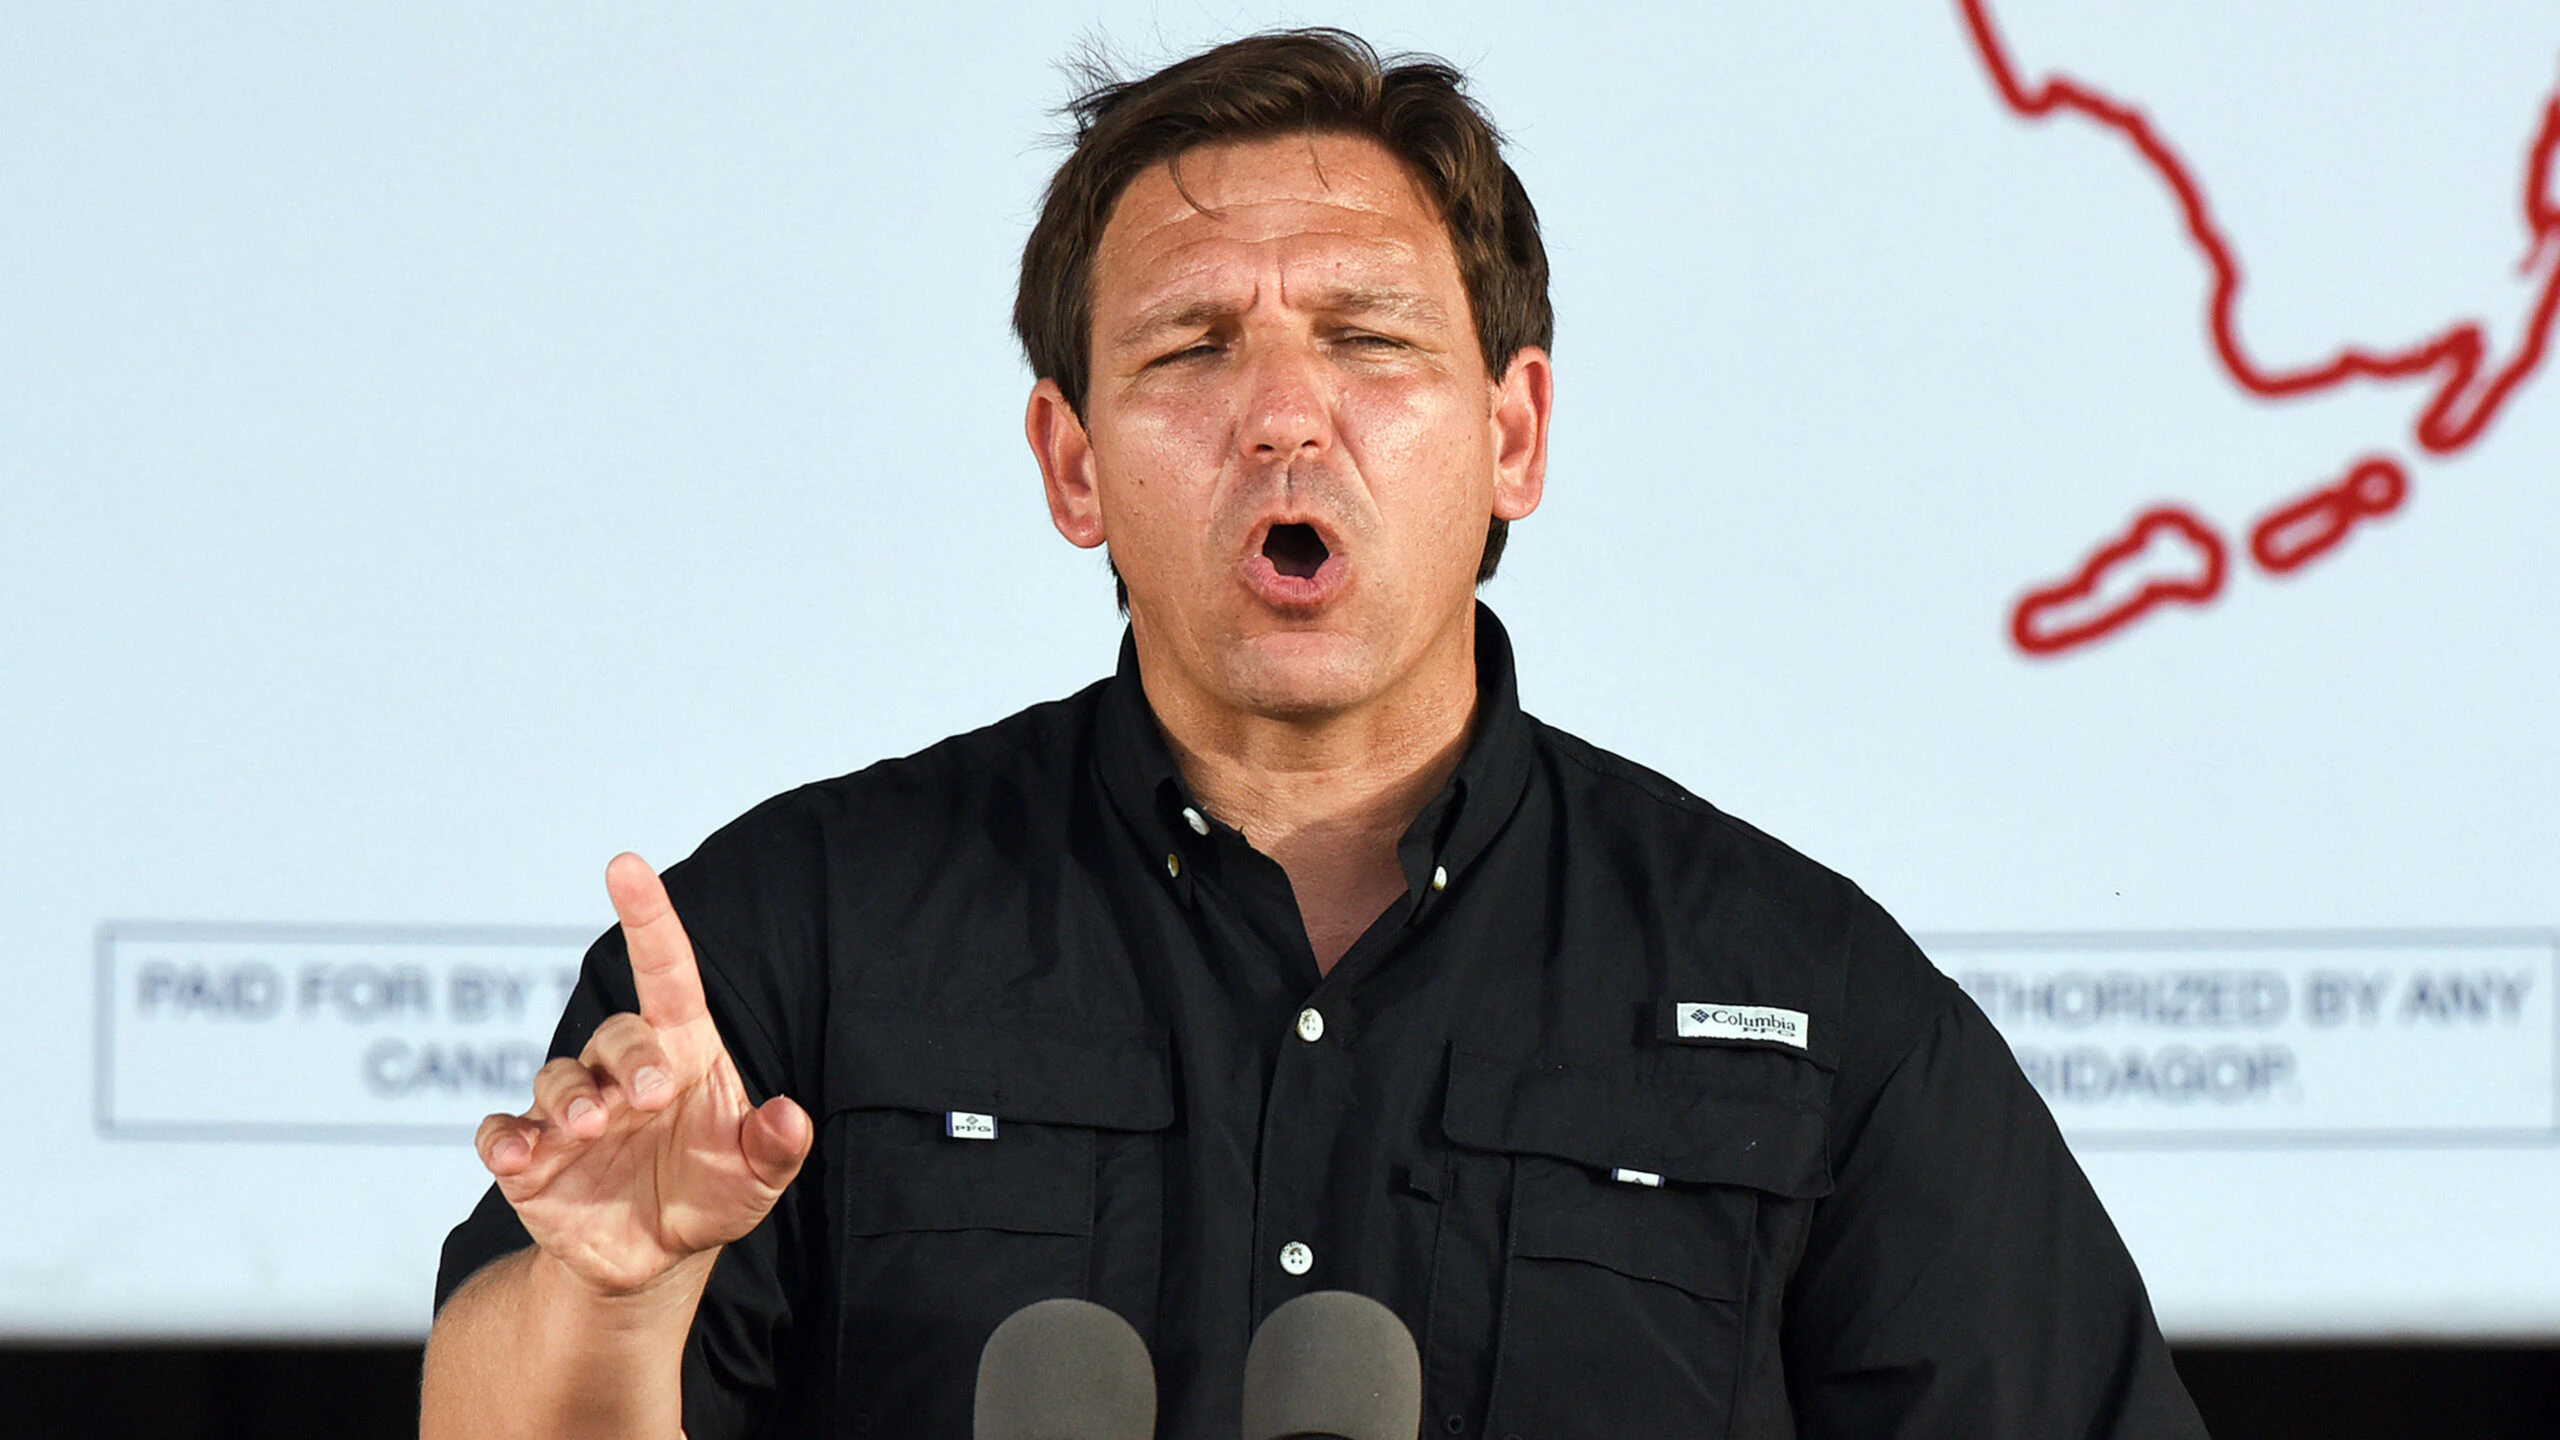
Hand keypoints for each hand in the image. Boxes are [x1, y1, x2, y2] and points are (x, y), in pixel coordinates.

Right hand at [475, 853, 814, 1295]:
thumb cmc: (711, 1194)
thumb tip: (791, 1115)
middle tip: (649, 1097)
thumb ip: (775, 1147)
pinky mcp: (531, 1157)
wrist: (654, 1258)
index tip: (626, 865)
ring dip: (569, 1098)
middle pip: (615, 1034)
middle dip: (629, 1059)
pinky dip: (504, 1140)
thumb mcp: (756, 1177)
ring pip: (557, 1077)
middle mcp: (620, 1071)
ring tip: (591, 1127)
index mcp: (681, 1052)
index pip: (664, 970)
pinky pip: (501, 1133)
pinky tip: (518, 1157)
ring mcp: (570, 1111)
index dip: (647, 916)